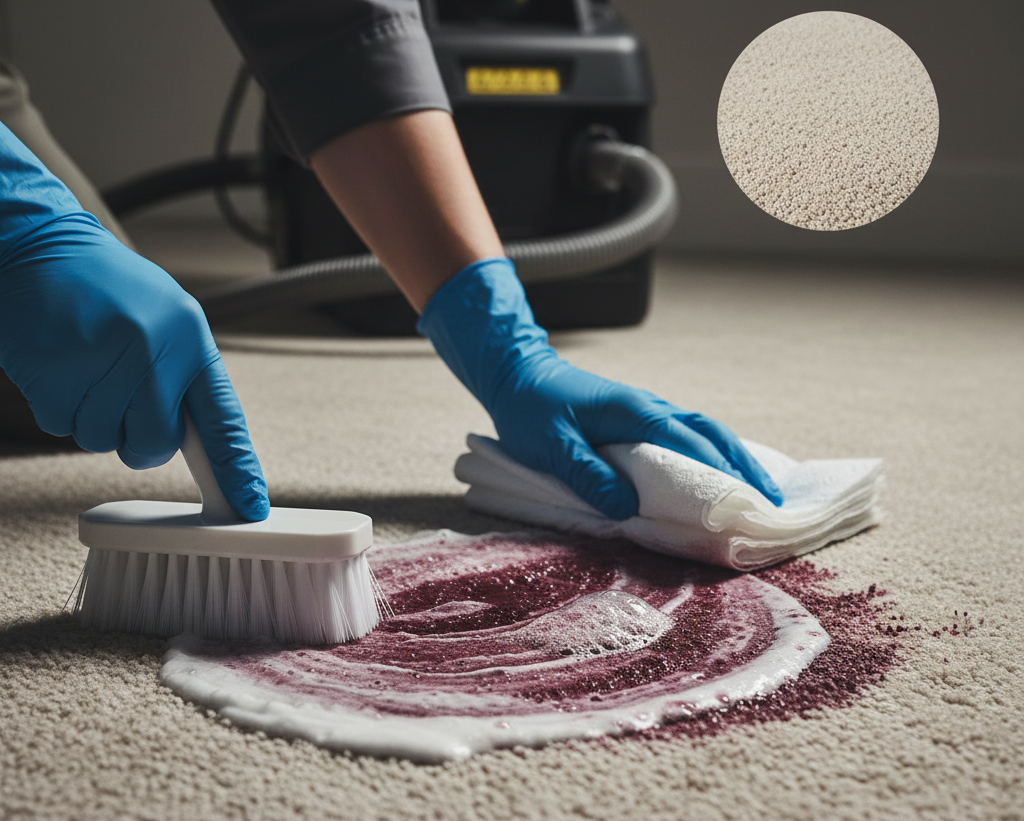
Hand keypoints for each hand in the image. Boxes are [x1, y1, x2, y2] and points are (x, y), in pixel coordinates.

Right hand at [0, 124, 267, 519]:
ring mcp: (100, 363)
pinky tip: (61, 364)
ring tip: (88, 365)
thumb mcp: (168, 319)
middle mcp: (151, 351)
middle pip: (153, 446)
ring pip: (103, 441)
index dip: (237, 468)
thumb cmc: (109, 288)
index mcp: (189, 337)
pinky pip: (61, 427)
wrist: (40, 245)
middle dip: (138, 439)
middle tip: (124, 397)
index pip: (222, 418)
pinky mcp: (51, 374)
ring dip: (93, 416)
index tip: (250, 508)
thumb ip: (186, 377)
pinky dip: (59, 406)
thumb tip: (203, 445)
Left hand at [417, 257, 782, 519]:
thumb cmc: (531, 409)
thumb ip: (589, 476)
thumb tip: (630, 507)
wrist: (516, 373)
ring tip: (756, 494)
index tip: (749, 507)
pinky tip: (717, 476)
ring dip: (732, 461)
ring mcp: (647, 412)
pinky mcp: (638, 419)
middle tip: (770, 506)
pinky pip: (685, 436)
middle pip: (712, 436)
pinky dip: (710, 455)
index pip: (693, 447)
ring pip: (703, 434)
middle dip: (744, 469)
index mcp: (637, 413)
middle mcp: (651, 409)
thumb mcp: (553, 447)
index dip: (724, 477)